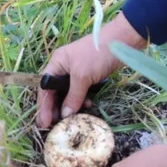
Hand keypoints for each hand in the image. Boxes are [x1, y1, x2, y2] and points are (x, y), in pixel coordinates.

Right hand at [36, 12, 146, 127]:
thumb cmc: (97, 55)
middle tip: (55, 126)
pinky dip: (81, 100)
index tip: (45, 122)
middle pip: (54, 92)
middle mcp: (63, 69)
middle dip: (55, 109)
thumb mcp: (82, 76)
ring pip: (67, 94)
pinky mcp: (87, 76)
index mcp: (56, 64)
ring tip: (71, 119)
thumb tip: (65, 115)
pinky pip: (79, 92)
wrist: (122, 41)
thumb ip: (73, 96)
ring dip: (69, 106)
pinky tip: (87, 105)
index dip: (44, 106)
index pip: (45, 88)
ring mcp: (75, 72)